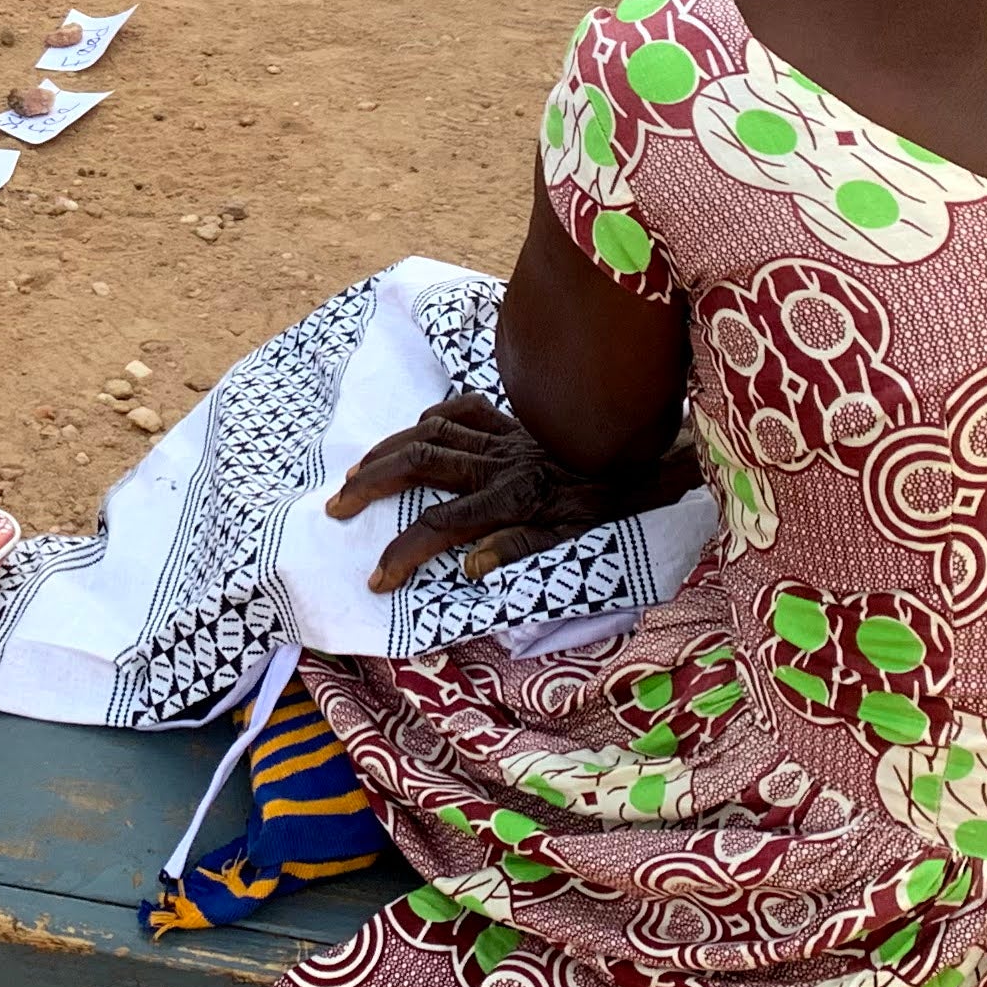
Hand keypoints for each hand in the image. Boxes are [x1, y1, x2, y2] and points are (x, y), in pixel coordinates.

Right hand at [325, 395, 661, 592]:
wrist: (649, 453)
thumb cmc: (614, 504)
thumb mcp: (578, 542)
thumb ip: (520, 550)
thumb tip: (467, 567)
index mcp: (514, 498)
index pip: (441, 527)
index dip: (403, 553)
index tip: (376, 578)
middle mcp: (501, 463)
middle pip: (419, 465)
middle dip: (372, 484)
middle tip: (337, 506)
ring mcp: (505, 436)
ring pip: (431, 432)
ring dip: (388, 450)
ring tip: (356, 472)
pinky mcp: (515, 419)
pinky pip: (464, 408)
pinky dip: (435, 417)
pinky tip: (417, 430)